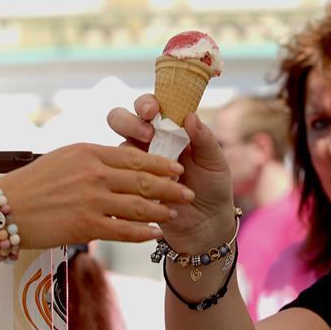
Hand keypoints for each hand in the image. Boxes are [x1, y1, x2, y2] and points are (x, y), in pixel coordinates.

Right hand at [0, 142, 193, 246]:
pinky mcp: (86, 225)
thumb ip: (93, 159)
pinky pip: (124, 230)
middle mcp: (94, 173)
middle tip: (188, 192)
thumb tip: (118, 160)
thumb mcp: (64, 158)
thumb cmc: (31, 184)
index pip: (135, 156)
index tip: (177, 168)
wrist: (2, 210)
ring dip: (161, 210)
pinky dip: (143, 232)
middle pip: (143, 180)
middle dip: (170, 187)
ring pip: (138, 205)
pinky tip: (155, 233)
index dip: (160, 164)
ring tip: (175, 213)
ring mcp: (92, 200)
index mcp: (90, 152)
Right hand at [107, 95, 235, 252]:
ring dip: (133, 155)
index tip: (153, 112)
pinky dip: (130, 182)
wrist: (206, 225)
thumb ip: (204, 138)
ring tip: (160, 172)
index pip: (148, 107)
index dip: (146, 104)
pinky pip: (117, 180)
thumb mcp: (214, 162)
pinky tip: (151, 192)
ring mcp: (134, 166)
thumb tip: (190, 115)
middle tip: (147, 135)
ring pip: (116, 150)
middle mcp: (146, 144)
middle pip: (121, 120)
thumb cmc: (212, 188)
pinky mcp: (128, 188)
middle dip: (128, 122)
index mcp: (167, 130)